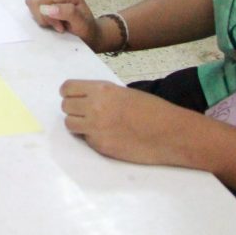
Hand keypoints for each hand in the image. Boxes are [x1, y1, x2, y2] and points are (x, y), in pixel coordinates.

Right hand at [24, 0, 109, 50]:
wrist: (89, 33)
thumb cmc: (86, 29)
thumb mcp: (81, 23)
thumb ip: (67, 13)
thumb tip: (46, 8)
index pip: (42, 0)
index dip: (47, 16)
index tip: (60, 26)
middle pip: (34, 0)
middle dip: (43, 17)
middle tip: (58, 25)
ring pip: (32, 3)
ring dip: (42, 17)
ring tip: (56, 23)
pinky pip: (34, 6)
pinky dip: (41, 16)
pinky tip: (52, 21)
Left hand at [60, 80, 196, 165]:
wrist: (170, 133)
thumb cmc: (153, 110)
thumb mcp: (124, 93)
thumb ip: (102, 95)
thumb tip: (85, 100)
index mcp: (101, 90)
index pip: (67, 88)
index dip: (68, 93)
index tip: (72, 97)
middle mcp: (94, 107)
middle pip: (65, 107)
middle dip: (73, 109)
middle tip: (86, 113)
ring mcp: (96, 128)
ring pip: (69, 124)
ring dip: (78, 124)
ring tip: (94, 125)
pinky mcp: (101, 146)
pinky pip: (86, 139)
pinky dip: (93, 138)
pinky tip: (109, 136)